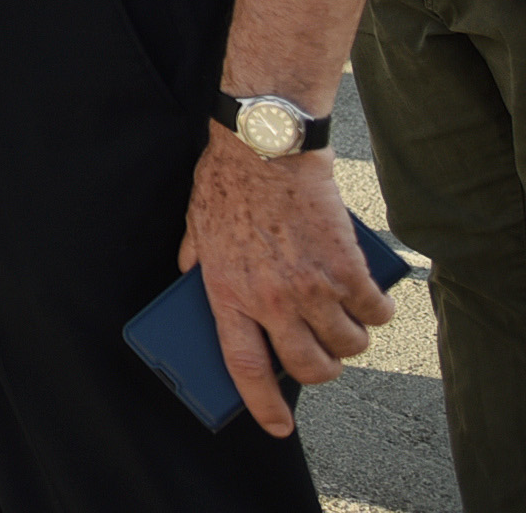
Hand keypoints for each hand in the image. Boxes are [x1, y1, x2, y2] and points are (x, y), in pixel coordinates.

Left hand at [177, 132, 394, 436]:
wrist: (265, 146)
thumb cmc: (225, 182)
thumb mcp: (195, 229)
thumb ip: (197, 265)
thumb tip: (194, 287)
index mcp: (227, 293)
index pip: (245, 367)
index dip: (262, 404)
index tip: (277, 427)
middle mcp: (271, 298)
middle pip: (309, 366)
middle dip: (322, 373)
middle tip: (323, 360)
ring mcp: (311, 285)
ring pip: (347, 344)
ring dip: (351, 341)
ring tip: (345, 322)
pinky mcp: (346, 266)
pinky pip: (375, 311)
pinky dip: (377, 311)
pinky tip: (370, 299)